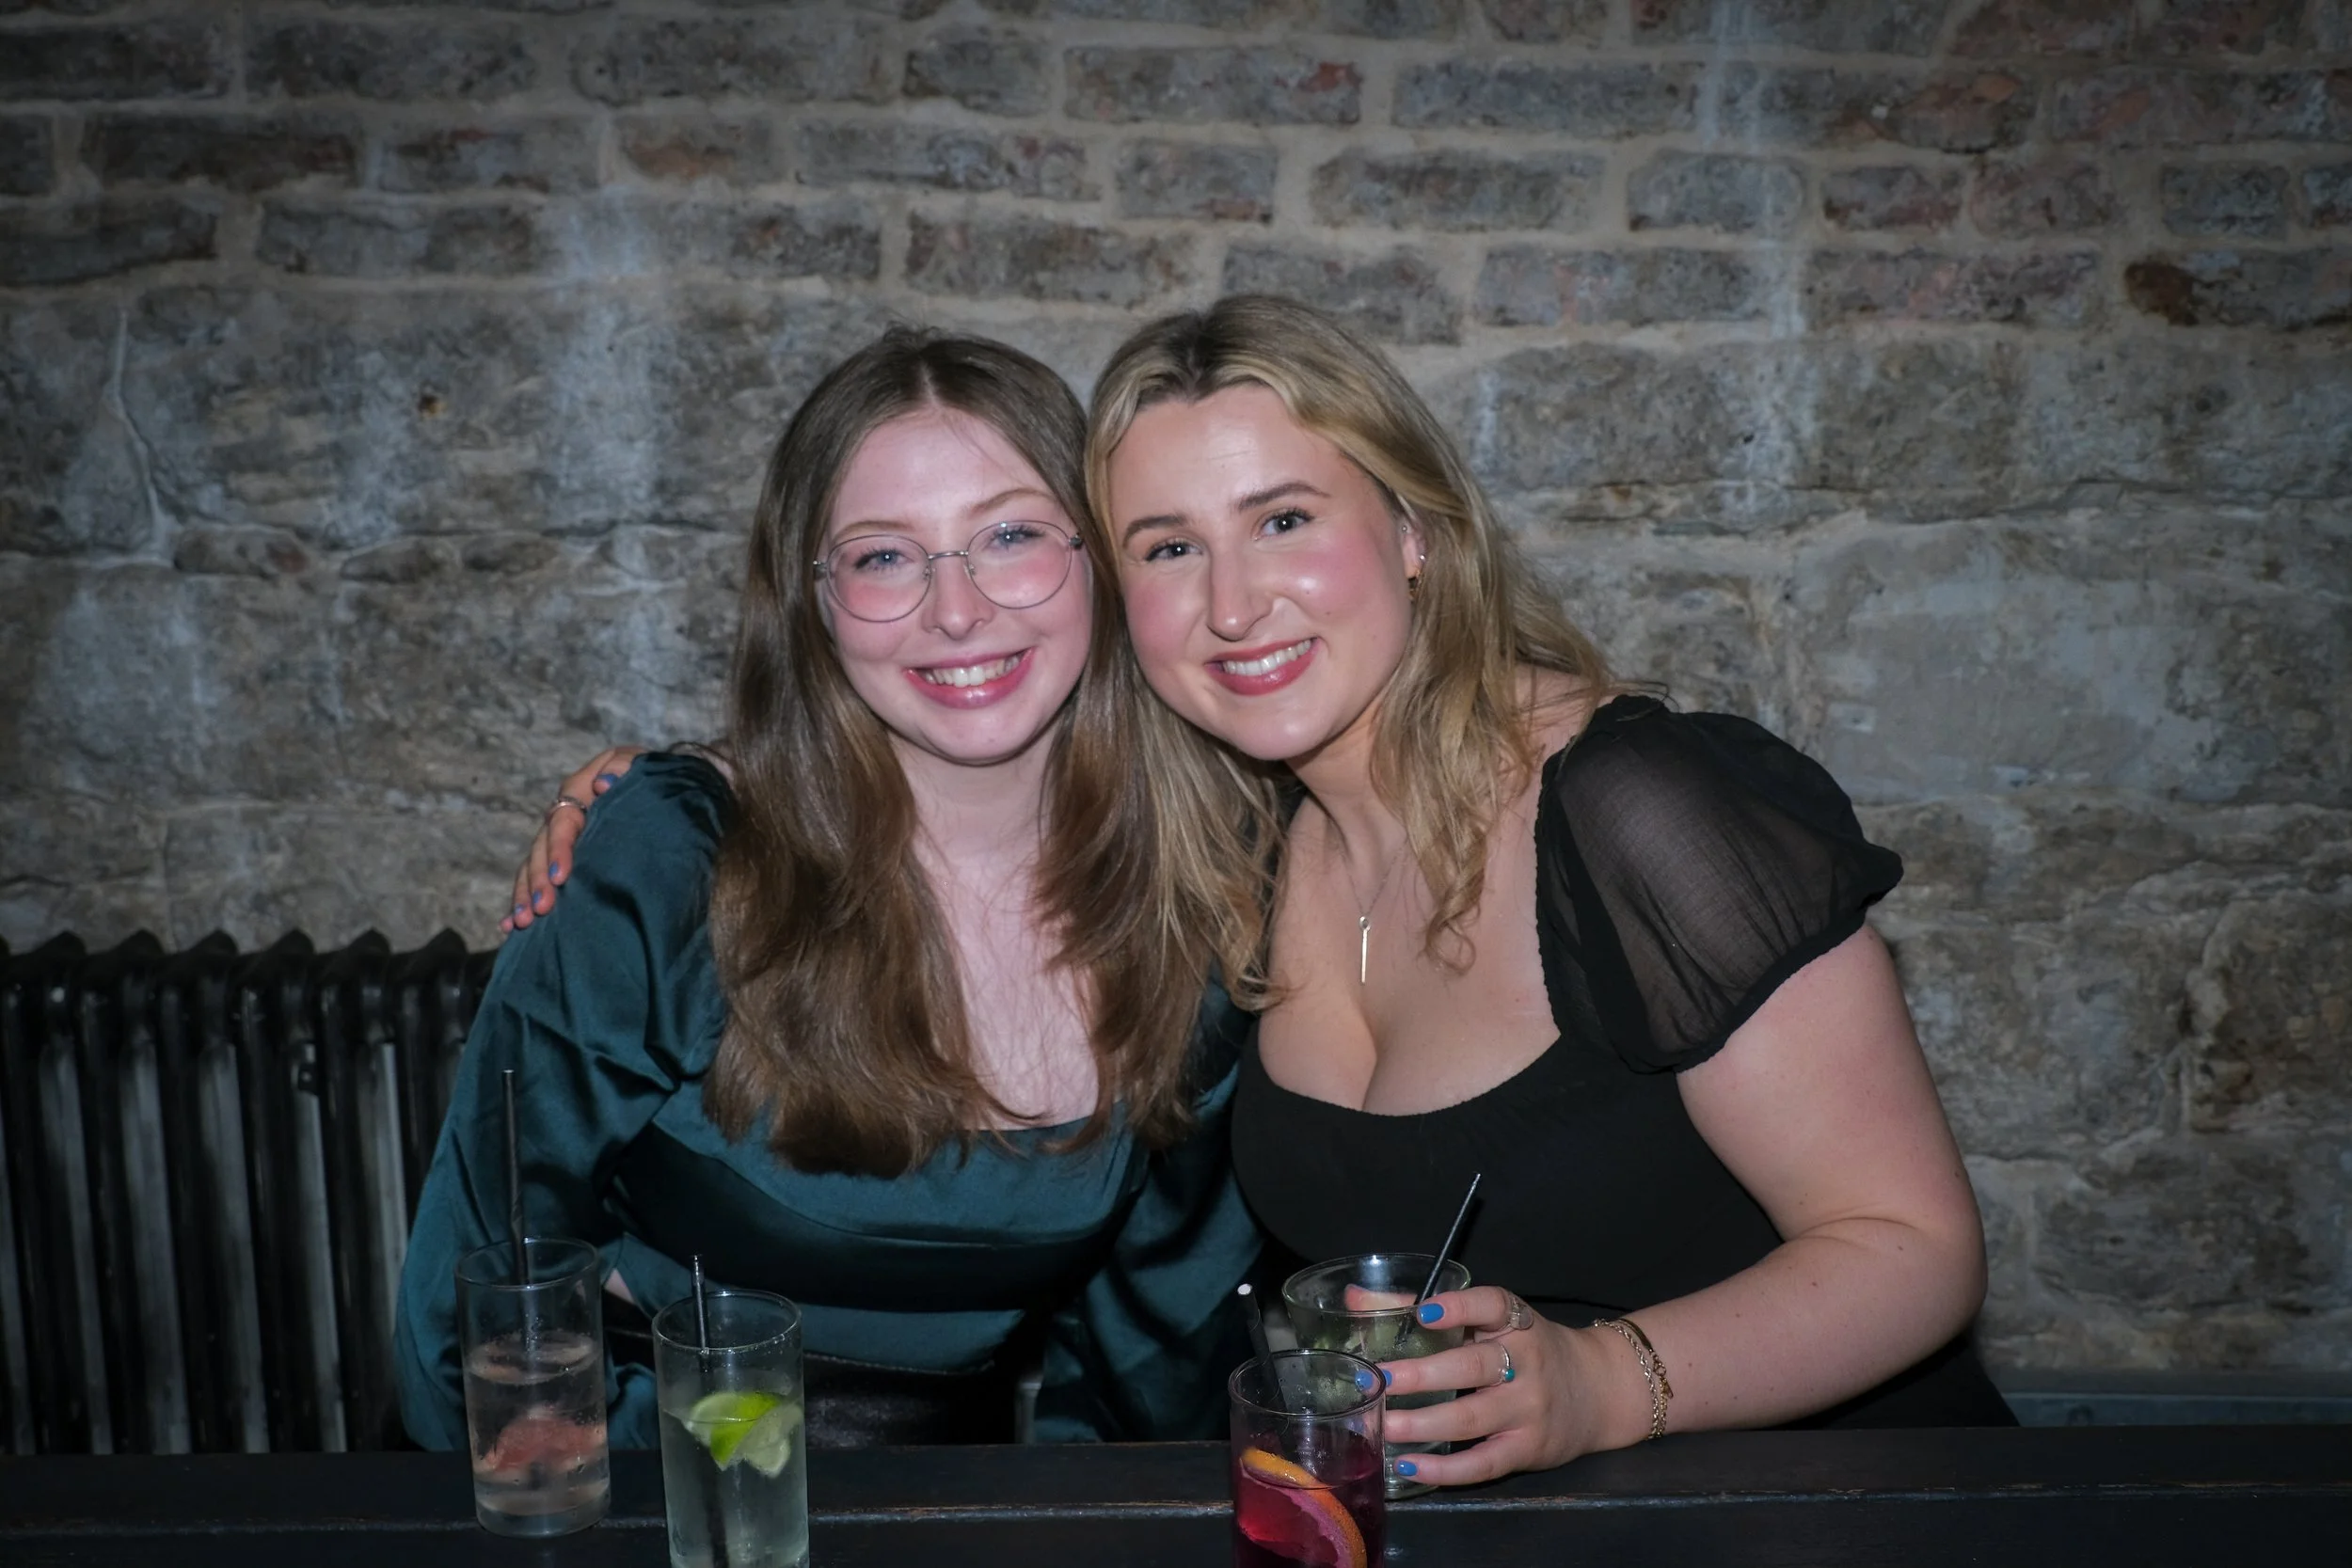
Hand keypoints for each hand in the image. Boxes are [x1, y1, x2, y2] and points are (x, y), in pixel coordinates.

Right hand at [501, 746, 646, 932]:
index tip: (562, 877)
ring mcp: (558, 840)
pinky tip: (510, 925)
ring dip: (525, 895)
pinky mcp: (561, 859)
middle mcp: (562, 819)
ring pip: (533, 868)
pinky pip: (535, 879)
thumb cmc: (643, 775)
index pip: (562, 824)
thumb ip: (623, 767)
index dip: (559, 850)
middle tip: (541, 909)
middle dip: (538, 881)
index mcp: (577, 795)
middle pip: (541, 850)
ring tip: (523, 922)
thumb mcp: (638, 764)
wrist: (650, 784)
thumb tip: (603, 786)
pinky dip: (521, 901)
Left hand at [1375, 1287, 1639, 1485]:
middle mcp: (1526, 1363)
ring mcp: (1529, 1409)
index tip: (1424, 1312)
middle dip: (1424, 1374)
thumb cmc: (1530, 1350)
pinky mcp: (1528, 1449)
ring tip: (1383, 1425)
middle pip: (1475, 1366)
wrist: (1598, 1390)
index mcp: (1516, 1322)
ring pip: (1473, 1418)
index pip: (1493, 1305)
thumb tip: (1355, 1298)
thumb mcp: (1493, 1321)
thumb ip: (1427, 1309)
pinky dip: (1445, 1469)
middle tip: (1380, 1378)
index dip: (1460, 1307)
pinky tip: (1410, 1466)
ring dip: (1424, 1423)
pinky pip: (1483, 1463)